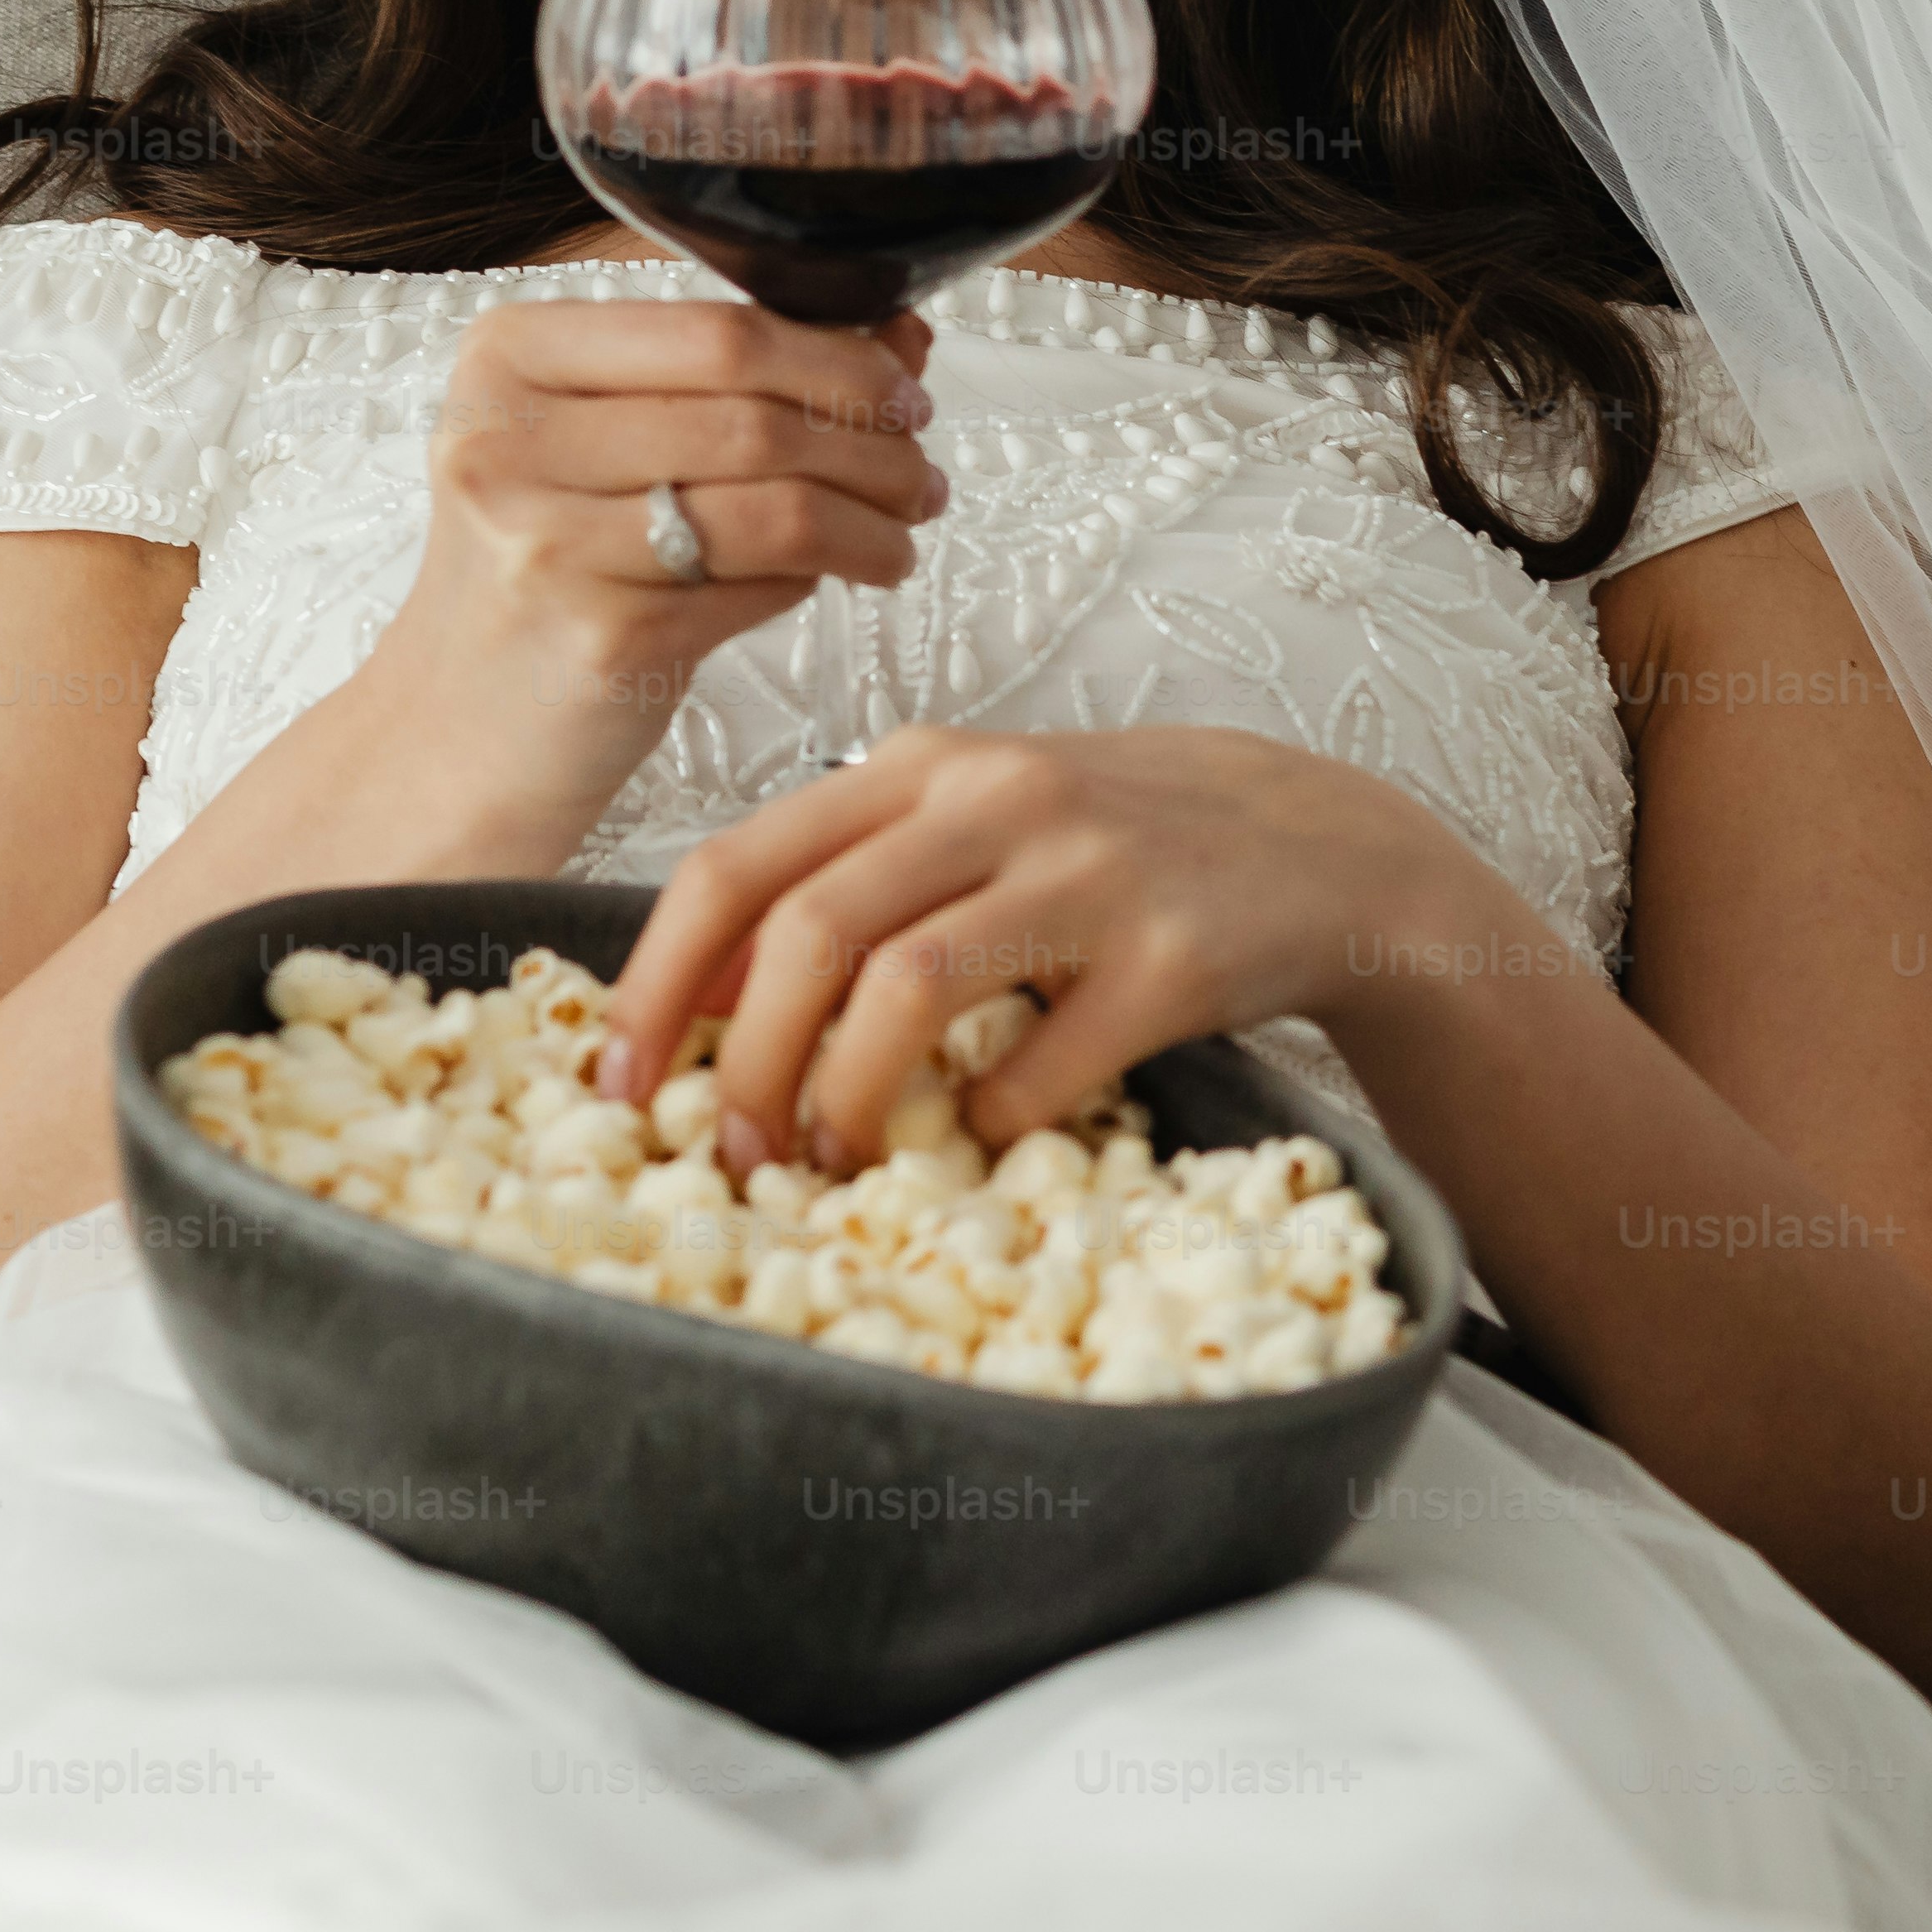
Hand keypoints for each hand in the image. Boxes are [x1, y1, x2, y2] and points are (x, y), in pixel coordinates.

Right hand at [364, 291, 949, 844]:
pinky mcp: (603, 637)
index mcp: (509, 360)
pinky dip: (820, 578)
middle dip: (872, 440)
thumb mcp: (599, 446)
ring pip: (777, 504)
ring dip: (869, 516)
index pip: (715, 329)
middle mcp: (512, 442)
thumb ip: (732, 378)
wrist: (457, 731)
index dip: (836, 355)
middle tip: (920, 466)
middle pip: (756, 414)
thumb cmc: (540, 575)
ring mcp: (551, 542)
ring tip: (902, 530)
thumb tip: (896, 331)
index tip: (900, 384)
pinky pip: (762, 586)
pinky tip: (837, 578)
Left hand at [587, 724, 1492, 1174]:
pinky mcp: (1170, 959)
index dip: (659, 982)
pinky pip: (1040, 1068)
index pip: (736, 865)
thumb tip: (697, 996)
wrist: (1312, 842)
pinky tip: (987, 1136)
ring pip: (906, 991)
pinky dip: (988, 1122)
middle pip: (806, 933)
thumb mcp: (970, 828)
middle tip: (730, 1155)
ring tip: (834, 1163)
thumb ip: (844, 882)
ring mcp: (1086, 873)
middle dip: (741, 1065)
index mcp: (922, 768)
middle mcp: (994, 800)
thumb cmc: (1109, 847)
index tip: (619, 1078)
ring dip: (845, 1101)